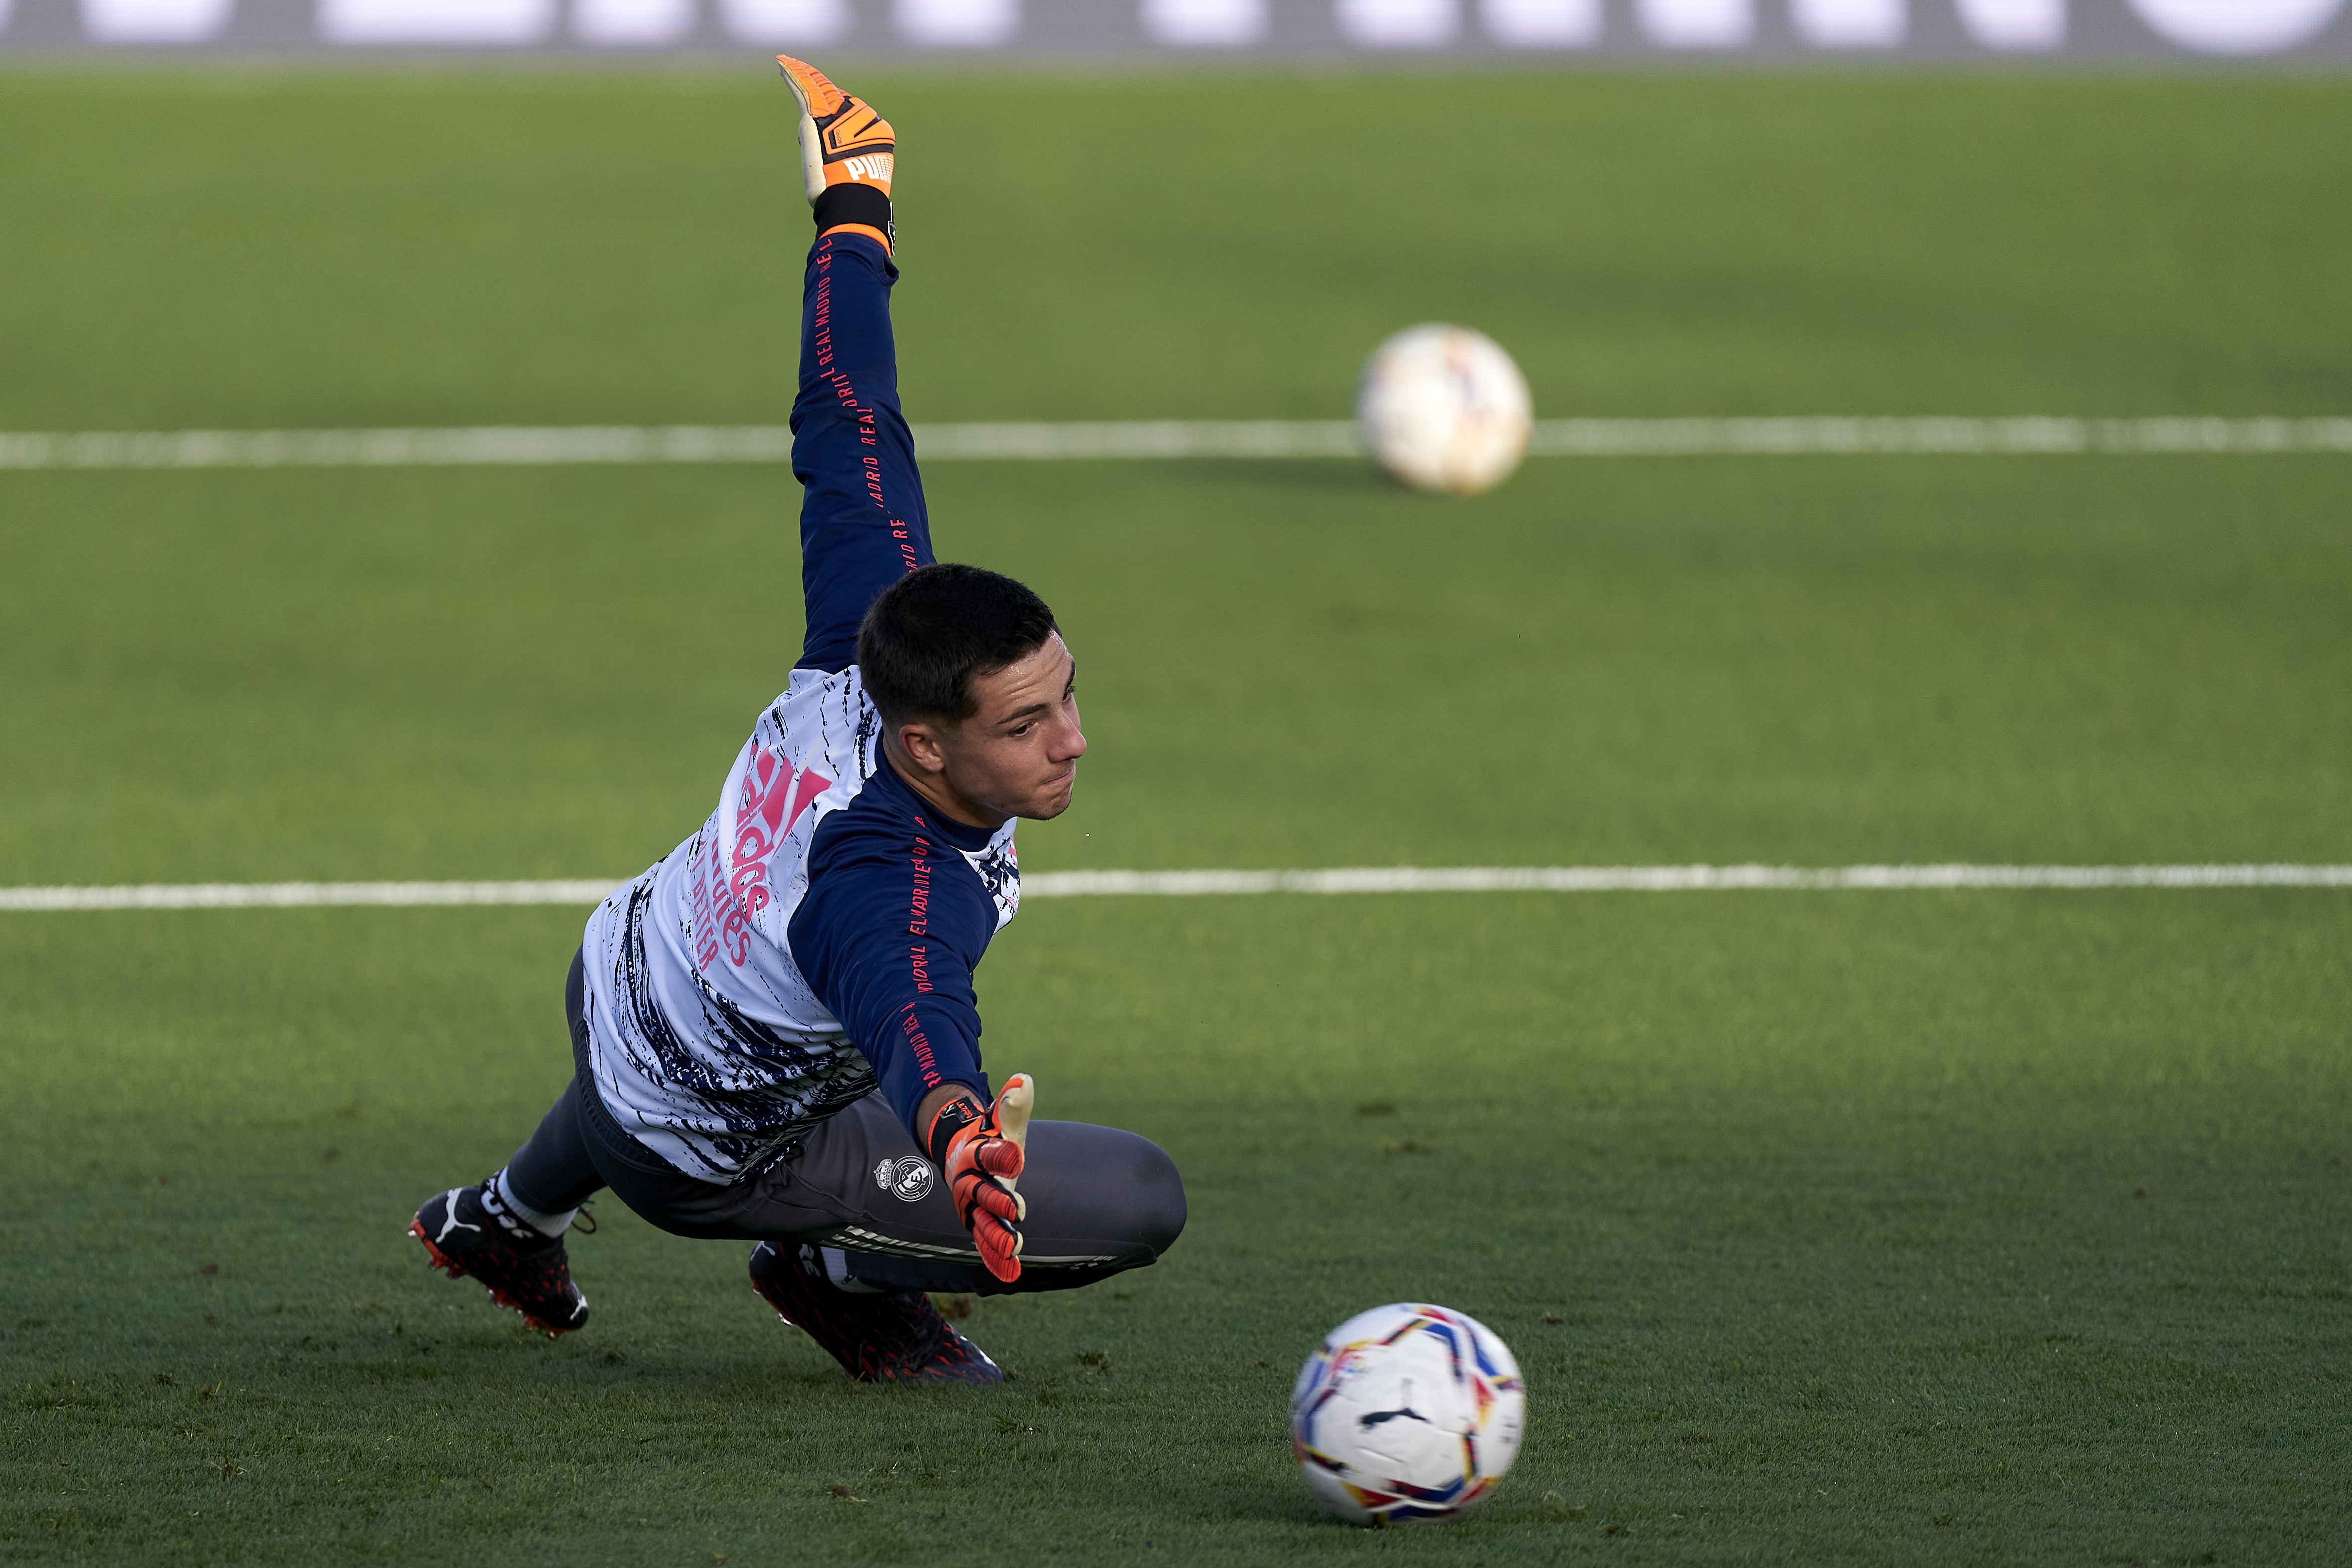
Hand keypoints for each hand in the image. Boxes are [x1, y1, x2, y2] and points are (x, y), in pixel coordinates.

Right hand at [924, 1075, 1033, 1283]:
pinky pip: (985, 1244)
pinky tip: (1012, 1274)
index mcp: (974, 1153)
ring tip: (1015, 1247)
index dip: (1000, 1155)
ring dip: (996, 1237)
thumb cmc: (989, 1135)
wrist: (962, 1154)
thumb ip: (1013, 1103)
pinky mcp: (979, 1222)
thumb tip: (1024, 1080)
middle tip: (1019, 1211)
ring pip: (982, 1223)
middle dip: (998, 1202)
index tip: (1017, 1156)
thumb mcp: (1003, 1119)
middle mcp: (969, 1182)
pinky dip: (996, 1259)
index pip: (987, 1153)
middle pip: (981, 1193)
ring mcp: (971, 1206)